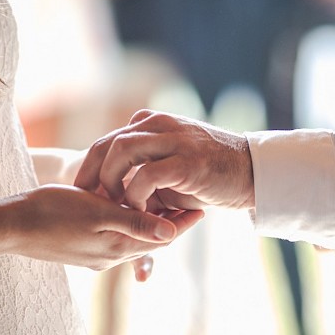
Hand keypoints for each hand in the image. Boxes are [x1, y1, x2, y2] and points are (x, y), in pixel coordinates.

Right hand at [8, 184, 202, 271]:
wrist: (10, 226)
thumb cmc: (51, 211)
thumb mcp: (96, 212)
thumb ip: (134, 222)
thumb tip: (171, 232)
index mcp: (116, 247)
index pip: (160, 237)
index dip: (182, 221)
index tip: (202, 206)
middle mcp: (109, 257)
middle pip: (150, 240)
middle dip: (171, 223)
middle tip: (191, 203)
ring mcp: (95, 256)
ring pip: (133, 240)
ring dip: (149, 224)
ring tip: (165, 204)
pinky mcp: (81, 250)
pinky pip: (114, 239)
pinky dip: (128, 226)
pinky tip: (127, 212)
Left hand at [74, 110, 255, 211]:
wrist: (251, 173)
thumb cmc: (210, 176)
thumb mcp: (170, 168)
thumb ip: (142, 173)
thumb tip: (112, 195)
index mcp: (152, 124)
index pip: (107, 141)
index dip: (89, 168)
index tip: (82, 194)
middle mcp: (159, 125)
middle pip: (107, 144)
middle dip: (92, 175)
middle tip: (88, 202)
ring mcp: (173, 140)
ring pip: (122, 152)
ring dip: (111, 182)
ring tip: (114, 206)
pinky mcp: (187, 160)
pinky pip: (147, 175)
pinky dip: (137, 195)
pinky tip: (141, 211)